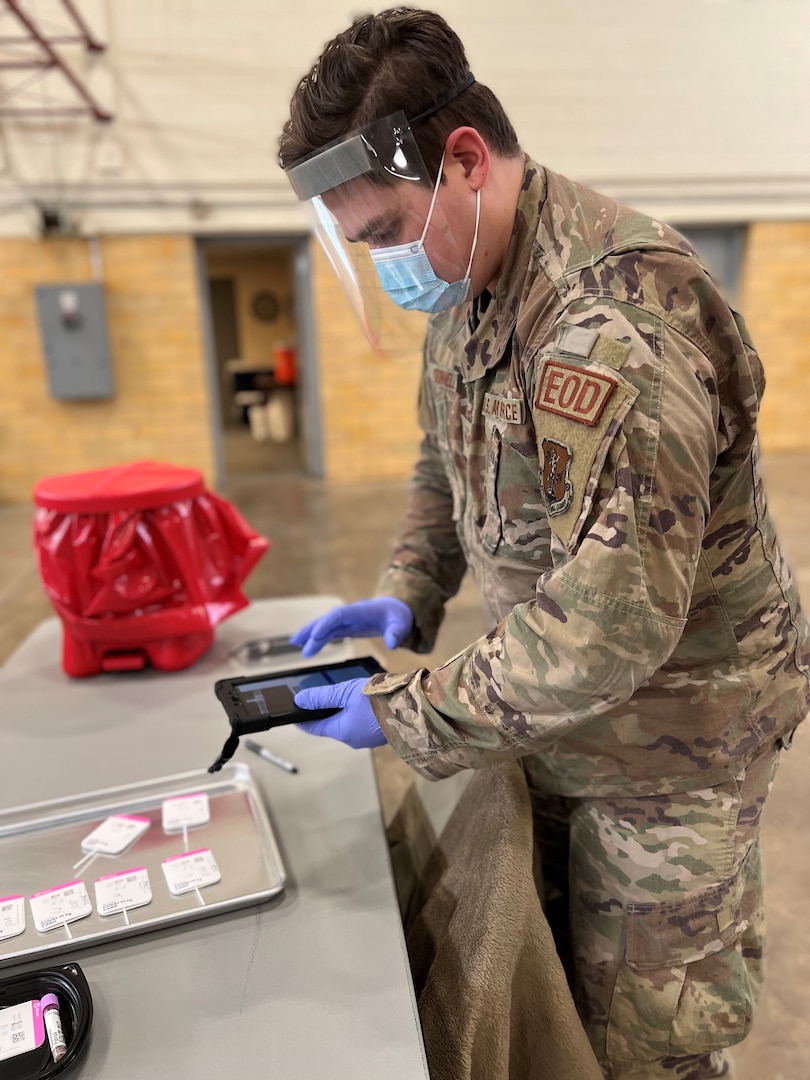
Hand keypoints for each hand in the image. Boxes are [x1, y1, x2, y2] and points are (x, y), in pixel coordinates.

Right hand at [290, 597, 413, 657]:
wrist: (396, 610)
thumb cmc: (397, 616)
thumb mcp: (401, 624)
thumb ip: (396, 633)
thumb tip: (392, 644)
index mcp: (360, 611)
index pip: (339, 615)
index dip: (327, 623)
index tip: (315, 634)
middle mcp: (349, 614)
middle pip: (327, 620)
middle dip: (312, 629)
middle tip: (299, 642)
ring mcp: (346, 620)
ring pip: (324, 625)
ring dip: (310, 633)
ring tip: (295, 644)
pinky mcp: (346, 627)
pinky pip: (328, 632)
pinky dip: (317, 638)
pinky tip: (306, 647)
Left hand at [294, 678, 386, 748]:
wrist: (415, 705)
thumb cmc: (378, 699)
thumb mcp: (346, 692)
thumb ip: (322, 697)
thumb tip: (300, 700)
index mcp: (342, 732)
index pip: (315, 728)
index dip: (303, 720)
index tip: (295, 713)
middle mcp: (354, 739)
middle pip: (332, 725)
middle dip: (326, 712)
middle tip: (321, 696)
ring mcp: (369, 738)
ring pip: (349, 724)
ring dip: (344, 711)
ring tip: (344, 694)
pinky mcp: (382, 733)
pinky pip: (363, 723)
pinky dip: (358, 713)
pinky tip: (363, 700)